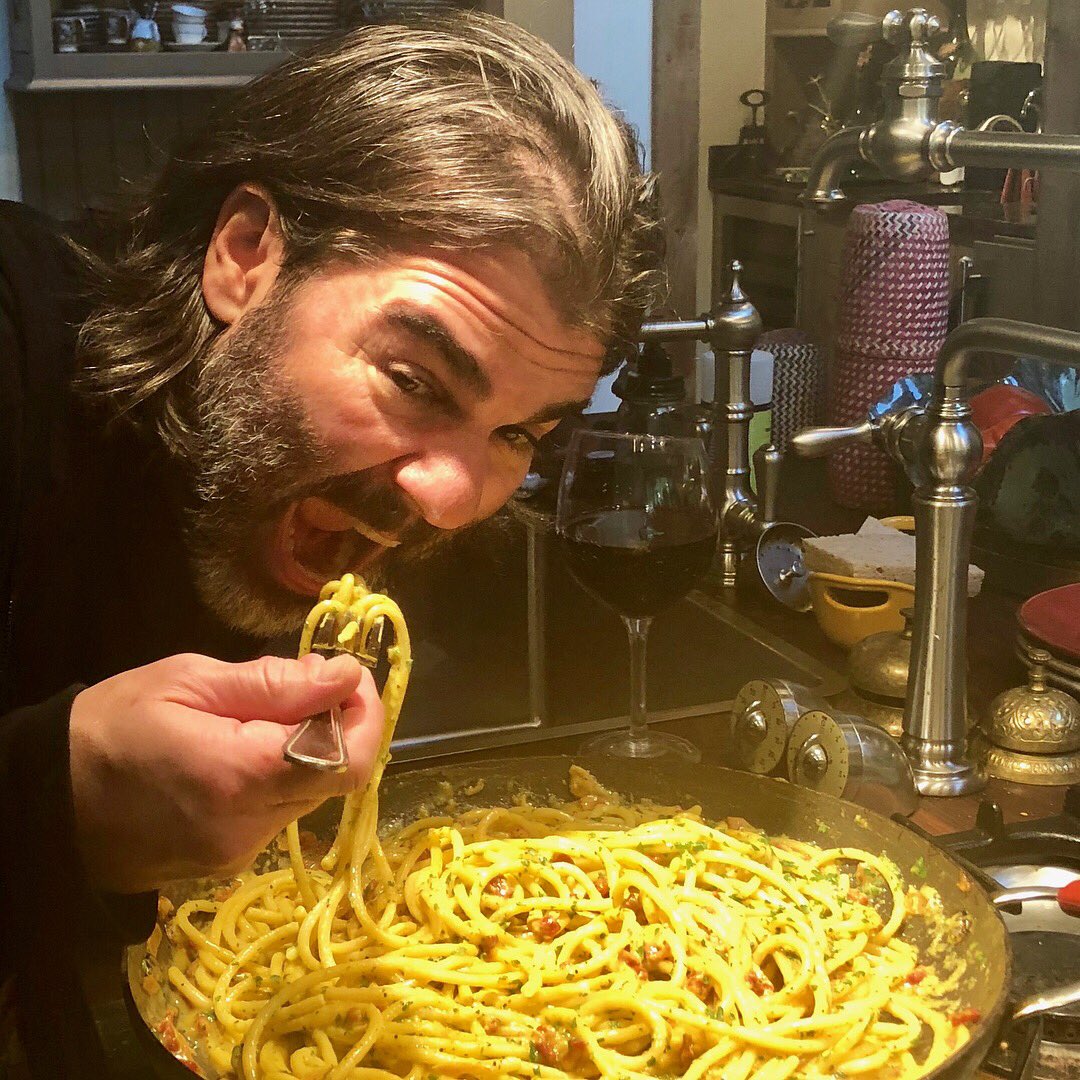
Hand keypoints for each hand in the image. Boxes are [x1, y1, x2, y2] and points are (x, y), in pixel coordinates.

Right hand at [69, 652, 383, 892]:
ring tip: (266, 713)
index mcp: (238, 777)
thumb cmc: (112, 726)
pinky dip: (283, 776)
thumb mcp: (189, 682)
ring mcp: (239, 853)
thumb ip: (274, 684)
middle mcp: (248, 827)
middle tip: (310, 683)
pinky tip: (247, 750)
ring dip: (312, 750)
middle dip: (340, 725)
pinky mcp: (228, 864)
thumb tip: (344, 676)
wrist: (47, 802)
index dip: (364, 715)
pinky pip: (280, 813)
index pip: (346, 758)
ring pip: (312, 795)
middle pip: (337, 778)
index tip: (349, 676)